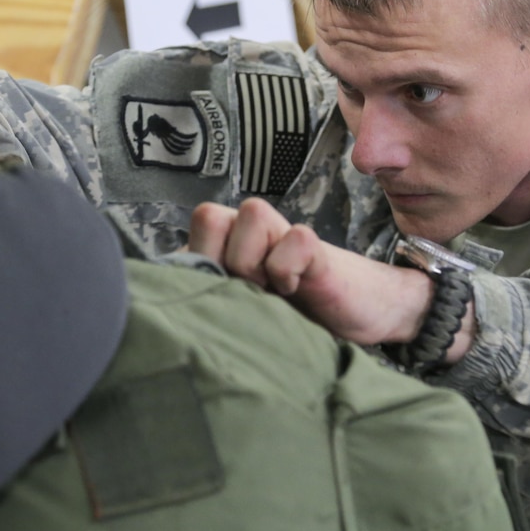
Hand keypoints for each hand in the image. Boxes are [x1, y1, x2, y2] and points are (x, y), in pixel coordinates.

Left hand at [189, 198, 452, 350]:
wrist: (360, 315)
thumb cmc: (295, 317)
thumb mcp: (241, 314)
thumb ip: (207, 299)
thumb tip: (169, 313)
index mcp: (226, 247)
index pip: (184, 237)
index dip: (193, 268)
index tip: (215, 301)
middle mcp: (251, 234)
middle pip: (209, 215)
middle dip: (219, 260)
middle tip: (242, 291)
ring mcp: (285, 237)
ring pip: (251, 214)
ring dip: (253, 261)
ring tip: (270, 291)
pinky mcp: (318, 249)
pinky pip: (296, 240)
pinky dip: (289, 270)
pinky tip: (297, 290)